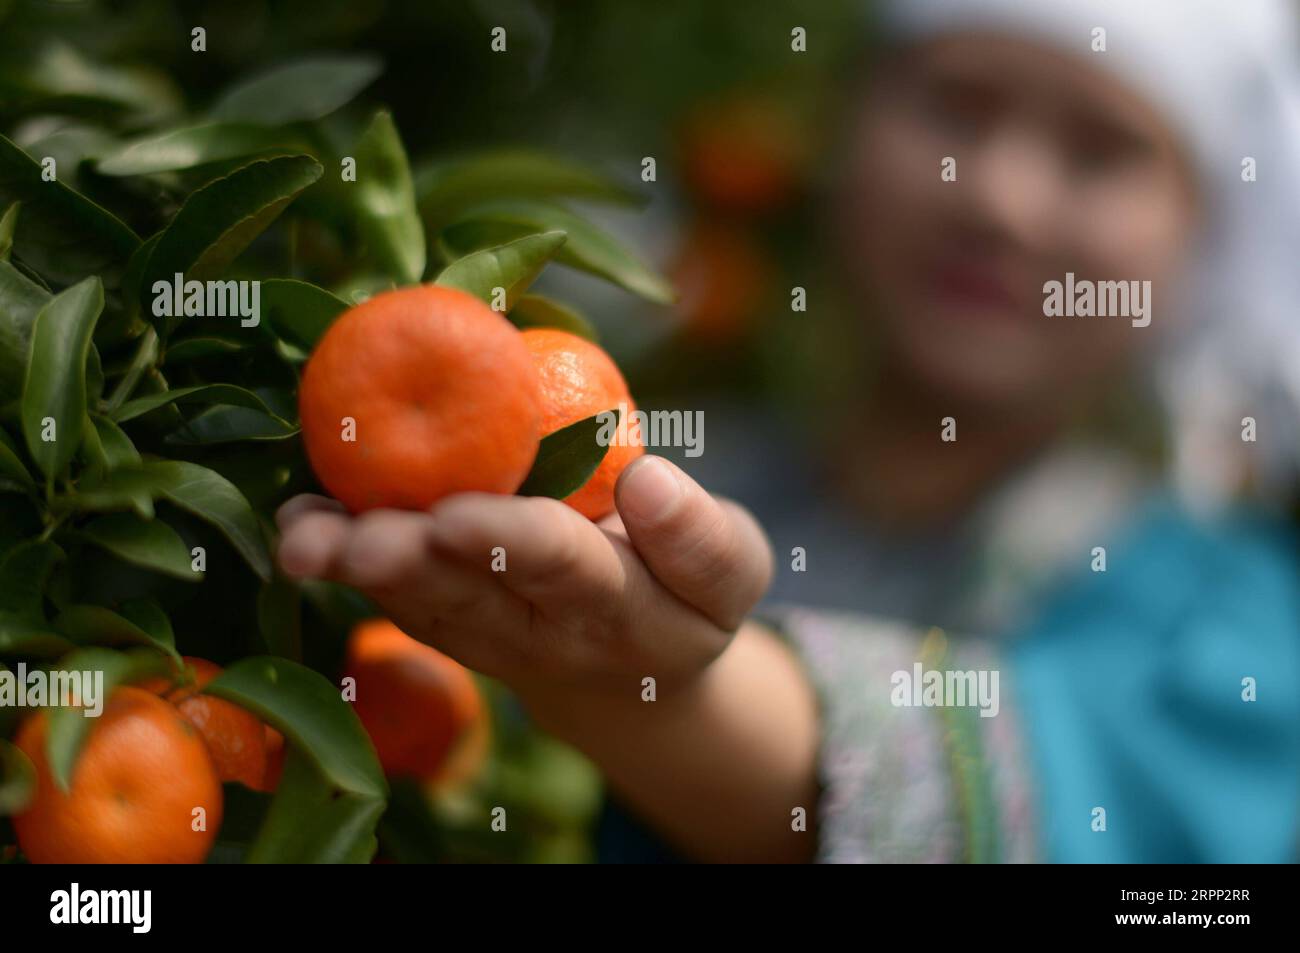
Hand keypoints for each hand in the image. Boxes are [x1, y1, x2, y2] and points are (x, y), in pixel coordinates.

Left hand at [275, 456, 773, 698]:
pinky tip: (300, 521)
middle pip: (477, 602)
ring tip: (305, 537)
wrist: (637, 660)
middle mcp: (547, 639)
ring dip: (359, 568)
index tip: (460, 514)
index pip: (575, 575)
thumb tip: (646, 481)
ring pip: (422, 605)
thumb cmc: (686, 588)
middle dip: (416, 565)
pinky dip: (343, 560)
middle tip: (362, 537)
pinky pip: (396, 596)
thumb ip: (700, 539)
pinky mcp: (450, 628)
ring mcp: (490, 640)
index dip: (518, 544)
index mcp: (630, 616)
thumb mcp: (731, 568)